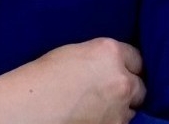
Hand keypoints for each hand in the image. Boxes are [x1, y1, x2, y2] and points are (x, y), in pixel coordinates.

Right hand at [0, 38, 145, 123]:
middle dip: (129, 88)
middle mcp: (120, 78)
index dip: (128, 65)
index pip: (136, 58)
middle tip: (111, 91)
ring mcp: (119, 108)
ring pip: (132, 108)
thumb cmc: (42, 78)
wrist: (28, 108)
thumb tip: (110, 66)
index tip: (123, 70)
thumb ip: (100, 58)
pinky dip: (112, 121)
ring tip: (99, 107)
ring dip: (121, 107)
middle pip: (139, 85)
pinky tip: (96, 117)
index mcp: (109, 52)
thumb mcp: (74, 53)